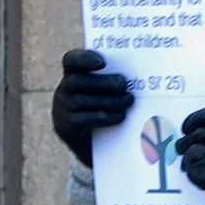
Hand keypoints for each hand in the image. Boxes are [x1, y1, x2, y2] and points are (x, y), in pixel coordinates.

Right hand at [51, 49, 132, 163]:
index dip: (84, 59)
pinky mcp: (65, 127)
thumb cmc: (108, 110)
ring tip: (128, 101)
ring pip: (82, 101)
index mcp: (73, 75)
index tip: (102, 63)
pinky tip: (120, 116)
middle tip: (123, 85)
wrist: (97, 146)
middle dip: (102, 82)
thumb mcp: (110, 92)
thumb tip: (143, 76)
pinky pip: (84, 119)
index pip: (71, 60)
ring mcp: (61, 109)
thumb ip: (117, 81)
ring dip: (109, 100)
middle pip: (77, 80)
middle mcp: (63, 90)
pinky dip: (105, 117)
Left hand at [176, 108, 204, 204]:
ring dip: (189, 159)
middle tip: (183, 148)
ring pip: (191, 152)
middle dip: (187, 141)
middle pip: (196, 133)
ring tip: (195, 165)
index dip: (194, 119)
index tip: (187, 127)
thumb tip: (198, 131)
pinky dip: (193, 173)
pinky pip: (191, 169)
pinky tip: (204, 178)